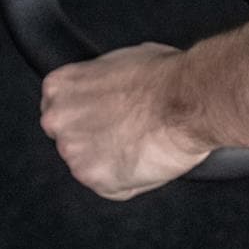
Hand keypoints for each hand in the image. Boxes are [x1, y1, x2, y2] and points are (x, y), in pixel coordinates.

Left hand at [39, 44, 210, 200]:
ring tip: (143, 141)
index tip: (104, 115)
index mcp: (60, 88)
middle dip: (95, 137)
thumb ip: (98, 82)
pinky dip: (129, 179)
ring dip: (112, 159)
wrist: (189, 100)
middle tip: (128, 129)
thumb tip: (106, 89)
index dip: (86, 112)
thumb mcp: (121, 60)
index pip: (59, 108)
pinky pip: (111, 187)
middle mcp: (59, 121)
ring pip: (90, 165)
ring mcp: (75, 153)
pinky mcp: (97, 180)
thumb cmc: (164, 78)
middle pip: (70, 138)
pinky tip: (148, 158)